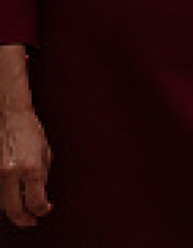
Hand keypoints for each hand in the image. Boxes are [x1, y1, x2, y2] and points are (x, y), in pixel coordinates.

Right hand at [0, 105, 51, 227]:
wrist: (8, 115)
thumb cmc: (28, 130)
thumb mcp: (44, 152)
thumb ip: (41, 176)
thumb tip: (40, 195)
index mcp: (31, 168)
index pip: (36, 202)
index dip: (41, 211)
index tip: (44, 210)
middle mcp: (10, 173)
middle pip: (14, 210)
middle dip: (24, 219)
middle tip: (31, 220)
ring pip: (0, 204)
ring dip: (10, 207)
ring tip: (20, 203)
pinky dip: (1, 197)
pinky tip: (8, 194)